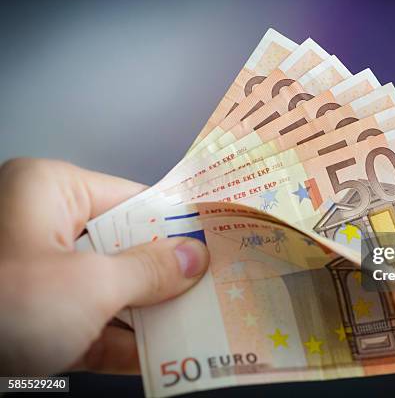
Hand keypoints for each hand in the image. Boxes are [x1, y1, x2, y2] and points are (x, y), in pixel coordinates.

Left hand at [0, 158, 208, 375]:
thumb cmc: (2, 304)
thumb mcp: (88, 285)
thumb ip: (150, 271)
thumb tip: (198, 258)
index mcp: (50, 191)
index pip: (133, 199)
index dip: (178, 224)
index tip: (218, 244)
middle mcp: (41, 225)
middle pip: (123, 247)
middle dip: (168, 277)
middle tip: (217, 290)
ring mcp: (33, 275)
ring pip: (107, 288)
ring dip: (149, 314)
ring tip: (202, 326)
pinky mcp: (28, 318)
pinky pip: (86, 323)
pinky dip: (119, 342)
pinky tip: (160, 358)